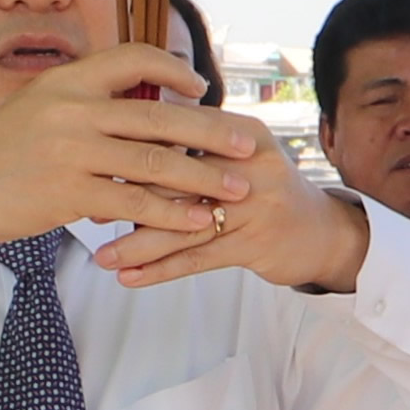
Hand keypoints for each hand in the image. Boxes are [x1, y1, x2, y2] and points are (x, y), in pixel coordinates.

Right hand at [0, 47, 310, 264]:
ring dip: (202, 177)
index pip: (133, 59)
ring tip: (237, 188)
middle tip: (247, 142)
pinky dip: (171, 213)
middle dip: (209, 131)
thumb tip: (128, 102)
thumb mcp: (36, 108)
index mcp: (67, 80)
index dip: (172, 70)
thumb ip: (82, 102)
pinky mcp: (68, 193)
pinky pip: (133, 203)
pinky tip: (198, 222)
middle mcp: (72, 108)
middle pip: (158, 116)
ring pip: (153, 162)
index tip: (199, 88)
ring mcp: (71, 151)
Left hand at [101, 161, 370, 292]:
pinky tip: (131, 278)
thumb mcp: (237, 155)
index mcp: (240, 131)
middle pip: (178, 178)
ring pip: (183, 224)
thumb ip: (193, 143)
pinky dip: (161, 269)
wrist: (322, 232)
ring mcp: (255, 205)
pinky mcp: (255, 244)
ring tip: (103, 257)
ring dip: (138, 243)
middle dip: (129, 197)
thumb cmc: (264, 191)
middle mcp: (249, 164)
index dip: (134, 148)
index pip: (180, 134)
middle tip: (87, 210)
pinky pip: (198, 258)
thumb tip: (123, 135)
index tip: (94, 161)